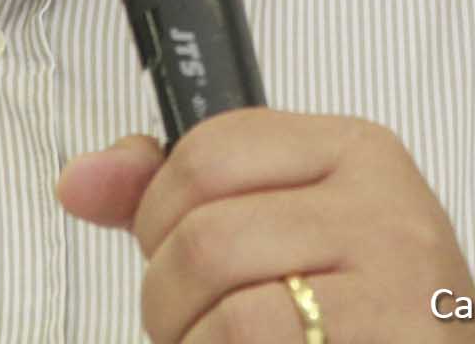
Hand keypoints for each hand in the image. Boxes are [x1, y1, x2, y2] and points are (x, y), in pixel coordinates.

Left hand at [57, 107, 474, 342]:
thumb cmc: (366, 312)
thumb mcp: (286, 230)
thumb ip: (181, 198)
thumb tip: (80, 181)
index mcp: (354, 151)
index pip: (209, 149)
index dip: (160, 213)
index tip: (173, 252)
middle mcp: (381, 200)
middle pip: (202, 232)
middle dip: (169, 297)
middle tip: (196, 327)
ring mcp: (394, 273)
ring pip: (222, 302)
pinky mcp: (389, 332)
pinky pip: (250, 339)